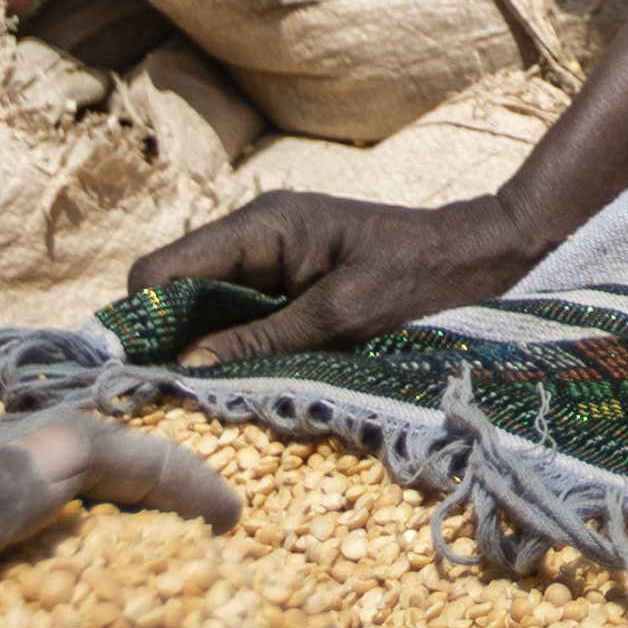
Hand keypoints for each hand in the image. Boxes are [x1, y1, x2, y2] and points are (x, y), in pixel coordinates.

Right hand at [131, 187, 544, 367]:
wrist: (486, 258)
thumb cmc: (421, 281)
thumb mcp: (341, 318)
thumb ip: (261, 340)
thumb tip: (185, 369)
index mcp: (261, 226)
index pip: (162, 269)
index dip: (143, 322)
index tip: (141, 379)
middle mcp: (255, 233)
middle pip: (174, 287)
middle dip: (166, 340)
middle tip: (169, 400)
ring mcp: (271, 255)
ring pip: (203, 304)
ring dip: (199, 347)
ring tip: (203, 397)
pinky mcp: (290, 278)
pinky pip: (238, 312)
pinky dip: (231, 344)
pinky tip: (240, 378)